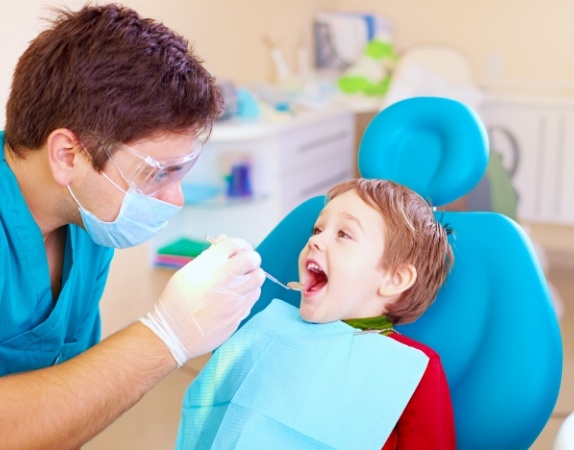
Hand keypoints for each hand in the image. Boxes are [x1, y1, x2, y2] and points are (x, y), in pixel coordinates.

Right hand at [141, 235, 263, 365]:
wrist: (173, 333)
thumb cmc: (177, 302)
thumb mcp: (187, 273)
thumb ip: (209, 257)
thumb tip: (224, 240)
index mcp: (208, 266)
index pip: (235, 244)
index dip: (241, 245)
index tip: (241, 250)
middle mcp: (222, 279)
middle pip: (252, 259)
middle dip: (251, 259)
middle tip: (246, 264)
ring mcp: (233, 298)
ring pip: (257, 278)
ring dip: (252, 277)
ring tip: (241, 282)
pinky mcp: (238, 314)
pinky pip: (253, 297)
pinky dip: (249, 294)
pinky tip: (237, 297)